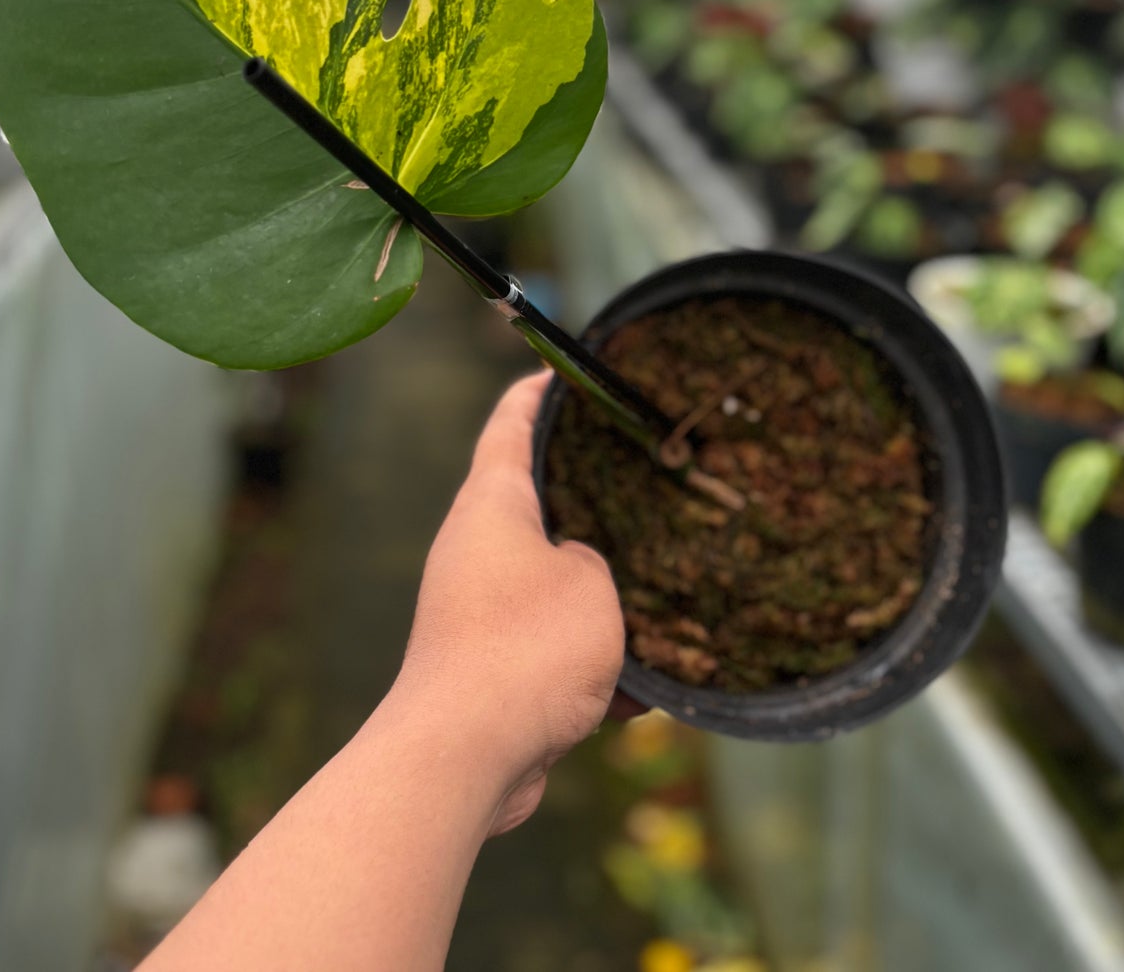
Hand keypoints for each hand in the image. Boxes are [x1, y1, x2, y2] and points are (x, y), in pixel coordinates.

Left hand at [392, 371, 626, 835]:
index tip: (558, 368)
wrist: (463, 754)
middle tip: (637, 474)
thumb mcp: (591, 583)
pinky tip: (650, 685)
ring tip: (660, 579)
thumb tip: (580, 574)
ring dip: (596, 588)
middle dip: (581, 493)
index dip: (537, 394)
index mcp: (491, 506)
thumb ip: (594, 561)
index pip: (510, 427)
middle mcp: (474, 551)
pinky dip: (595, 663)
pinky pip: (551, 650)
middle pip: (529, 504)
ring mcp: (477, 611)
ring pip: (547, 582)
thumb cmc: (526, 648)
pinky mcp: (488, 670)